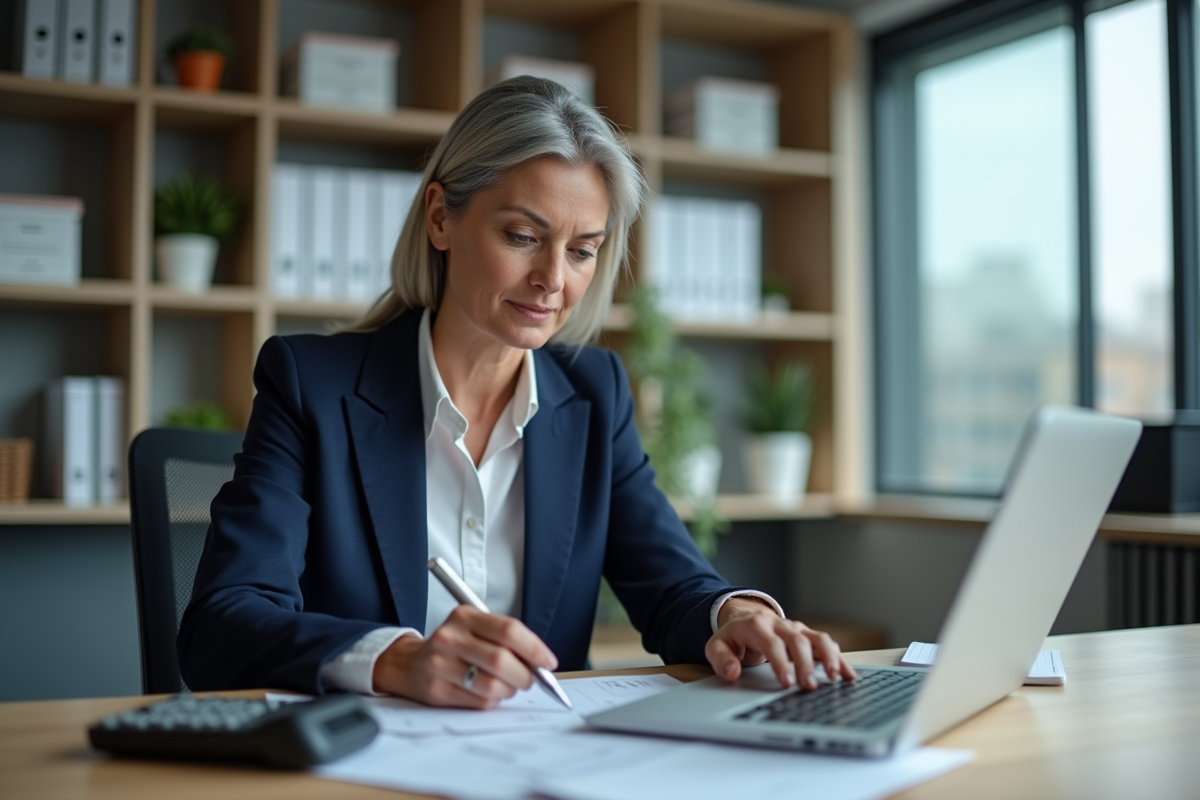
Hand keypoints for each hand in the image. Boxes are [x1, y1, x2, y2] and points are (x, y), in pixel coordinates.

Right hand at [372, 606, 558, 707]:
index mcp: (465, 616)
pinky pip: (478, 702)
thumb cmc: (454, 646)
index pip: (508, 631)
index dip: (535, 649)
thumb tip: (542, 663)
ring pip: (492, 686)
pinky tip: (485, 693)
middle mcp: (450, 637)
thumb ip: (506, 639)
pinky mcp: (436, 690)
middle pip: (502, 660)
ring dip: (509, 691)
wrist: (408, 663)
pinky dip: (491, 701)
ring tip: (506, 686)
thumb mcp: (475, 628)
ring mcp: (440, 664)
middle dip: (525, 675)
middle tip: (530, 679)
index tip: (548, 662)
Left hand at [705, 598, 857, 689]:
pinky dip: (839, 658)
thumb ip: (721, 660)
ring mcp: (797, 629)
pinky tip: (849, 675)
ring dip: (828, 658)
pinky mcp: (807, 636)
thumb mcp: (717, 646)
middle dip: (805, 664)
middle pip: (797, 641)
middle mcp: (780, 624)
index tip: (786, 683)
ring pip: (817, 638)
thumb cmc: (733, 638)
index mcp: (756, 625)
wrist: (746, 619)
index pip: (772, 643)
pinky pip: (827, 644)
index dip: (780, 663)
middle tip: (809, 686)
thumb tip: (732, 673)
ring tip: (835, 678)